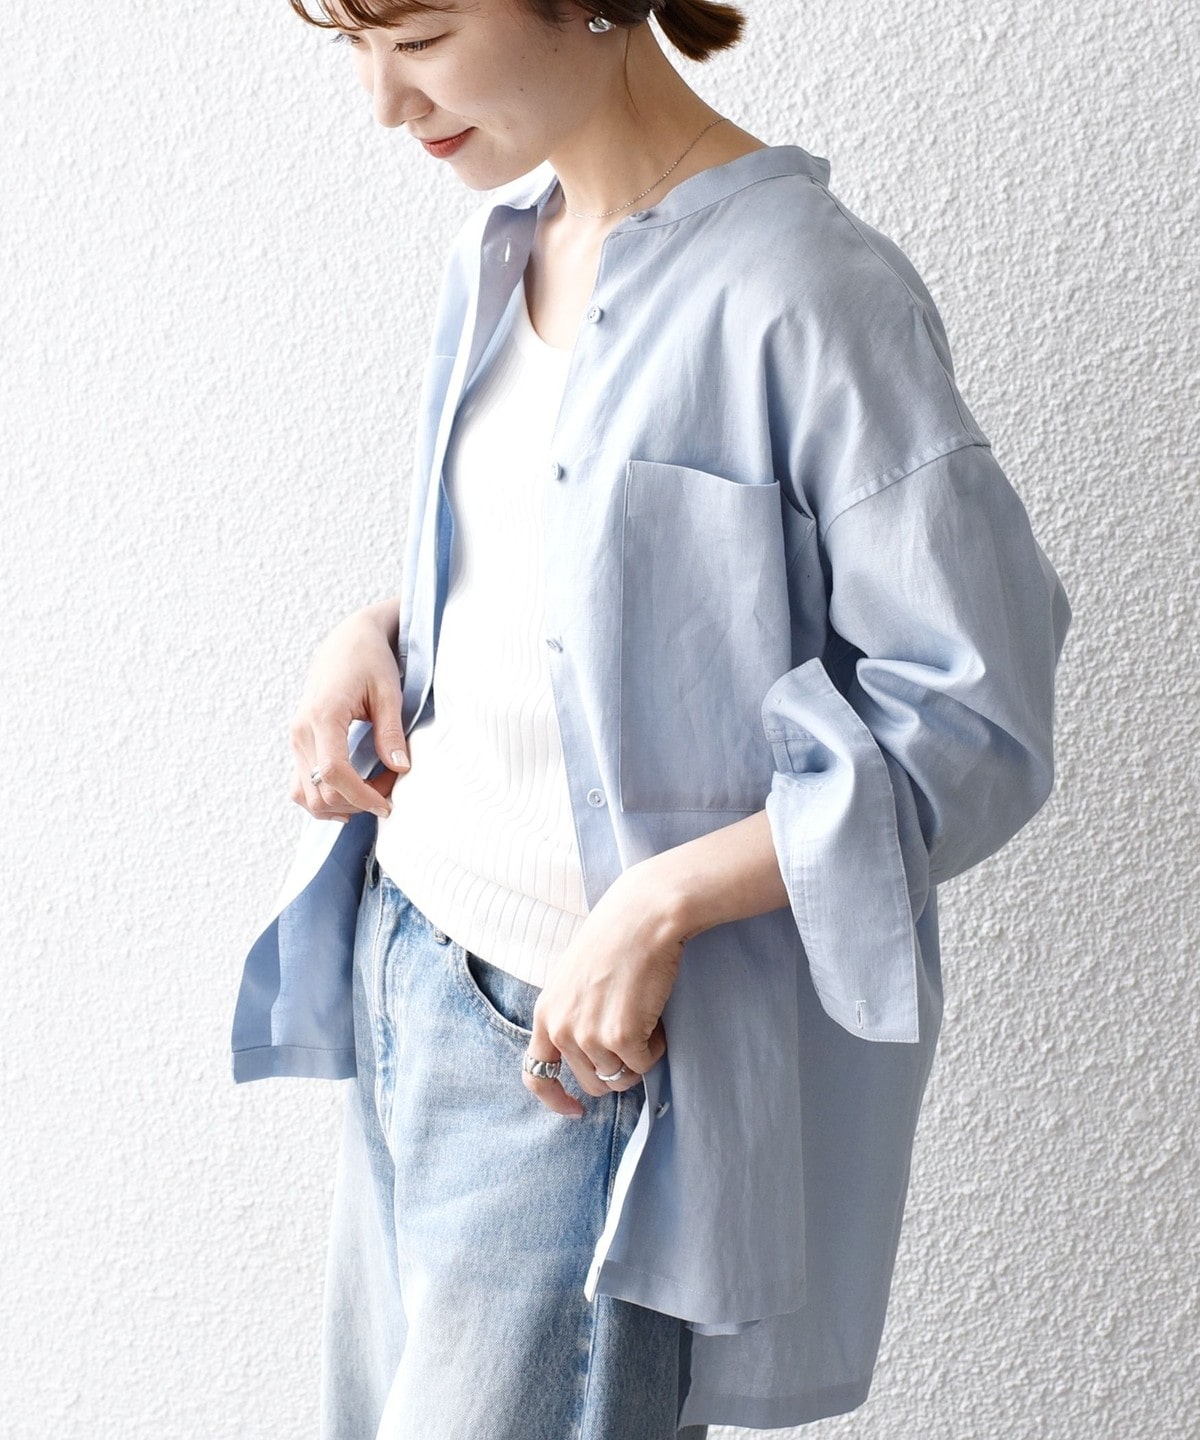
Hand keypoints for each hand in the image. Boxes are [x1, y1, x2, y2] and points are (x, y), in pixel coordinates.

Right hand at [288, 601, 409, 821]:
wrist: (345, 641)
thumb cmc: (369, 660)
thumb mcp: (388, 692)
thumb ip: (391, 732)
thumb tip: (401, 768)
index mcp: (322, 715)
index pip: (333, 772)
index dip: (361, 796)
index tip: (388, 805)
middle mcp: (301, 731)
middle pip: (318, 791)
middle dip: (356, 802)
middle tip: (389, 792)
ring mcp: (295, 739)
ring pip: (305, 795)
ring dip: (340, 804)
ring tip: (373, 792)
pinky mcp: (298, 744)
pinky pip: (301, 785)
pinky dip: (324, 798)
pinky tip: (351, 794)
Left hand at [521, 864, 685, 1117]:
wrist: (642, 917)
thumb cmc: (616, 940)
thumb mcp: (575, 979)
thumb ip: (572, 1016)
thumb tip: (590, 1057)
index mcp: (546, 1013)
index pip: (535, 1074)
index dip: (555, 1099)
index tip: (576, 1110)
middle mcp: (561, 1029)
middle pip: (592, 1082)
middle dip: (616, 1067)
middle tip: (634, 1032)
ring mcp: (588, 1036)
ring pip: (620, 1077)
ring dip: (639, 1054)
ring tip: (643, 1014)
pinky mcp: (620, 1038)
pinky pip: (644, 1065)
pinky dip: (656, 1047)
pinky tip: (655, 1015)